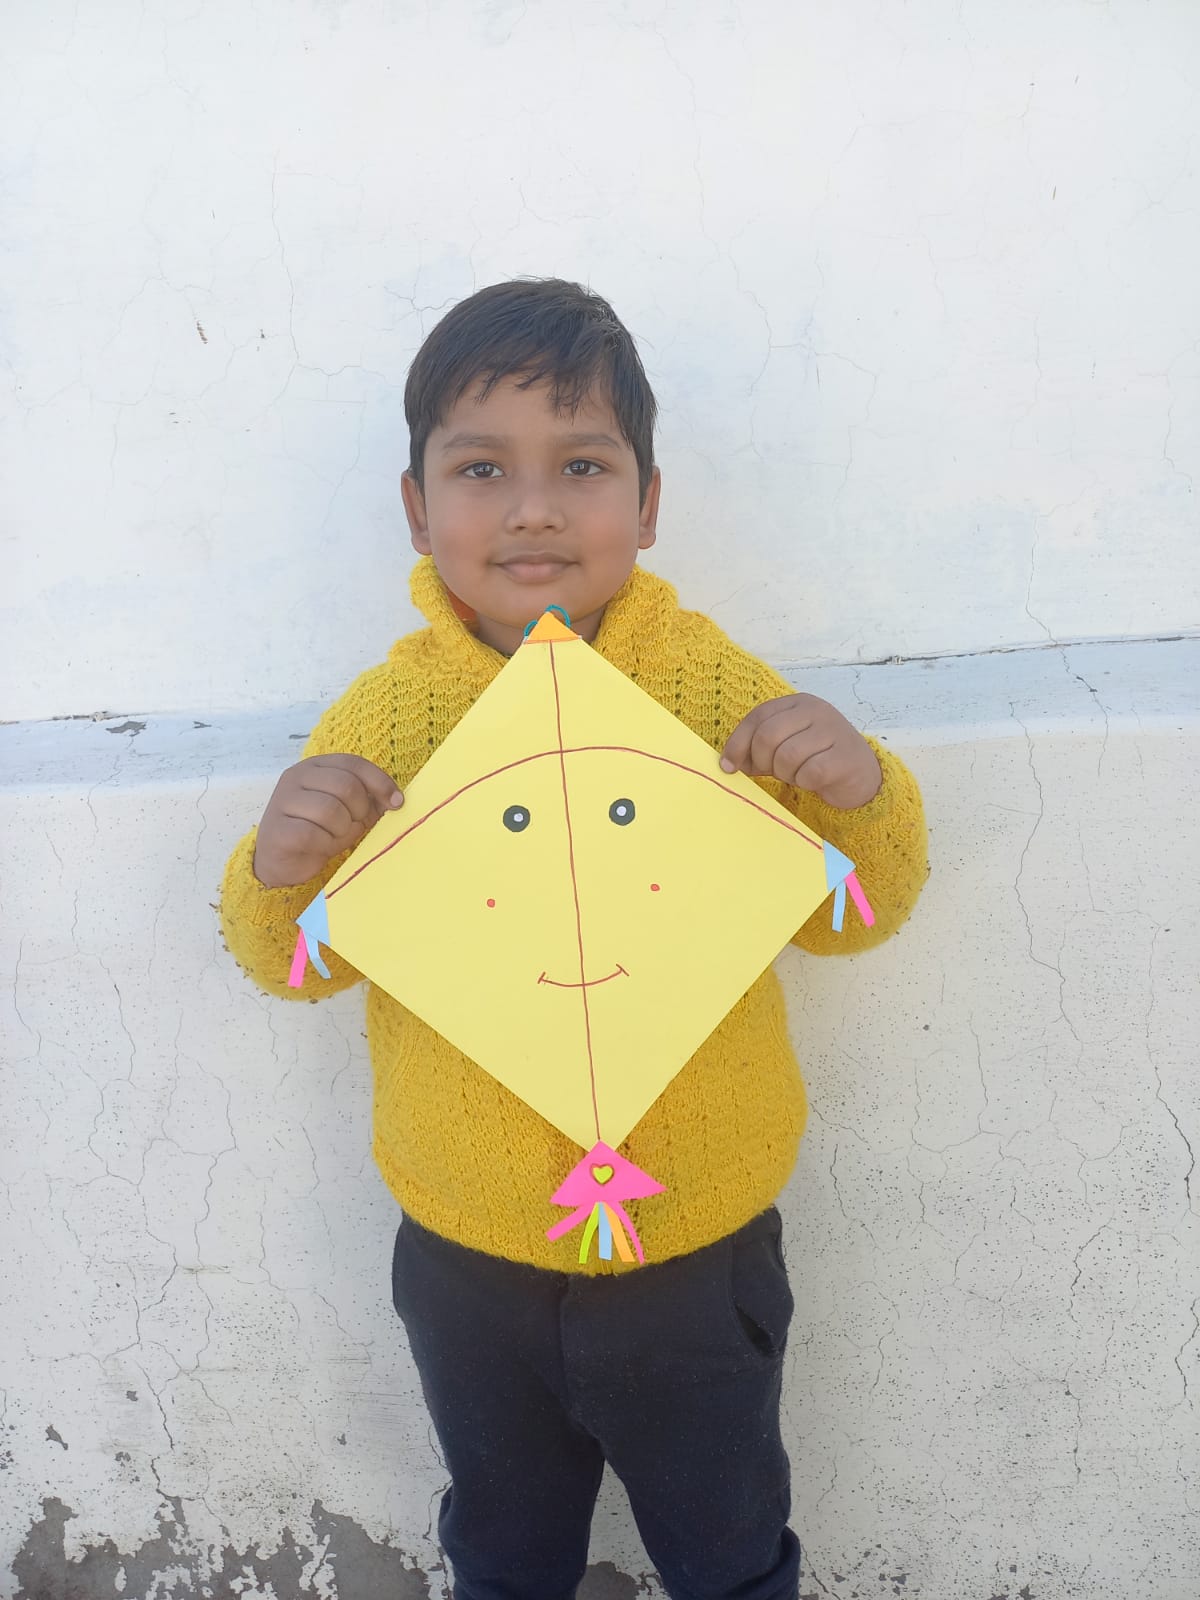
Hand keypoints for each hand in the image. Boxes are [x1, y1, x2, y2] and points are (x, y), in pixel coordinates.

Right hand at [253, 754, 403, 887]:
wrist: (282, 861)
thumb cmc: (319, 831)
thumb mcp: (348, 812)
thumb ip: (369, 800)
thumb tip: (396, 799)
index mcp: (315, 767)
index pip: (353, 763)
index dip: (379, 782)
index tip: (397, 803)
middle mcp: (296, 778)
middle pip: (345, 786)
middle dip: (359, 811)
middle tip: (354, 826)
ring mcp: (282, 801)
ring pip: (330, 810)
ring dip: (342, 830)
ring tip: (334, 837)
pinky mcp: (277, 830)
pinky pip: (313, 834)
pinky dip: (325, 844)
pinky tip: (320, 847)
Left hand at [720, 694, 881, 809]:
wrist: (861, 774)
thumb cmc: (816, 758)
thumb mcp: (786, 745)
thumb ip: (759, 747)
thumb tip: (728, 763)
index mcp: (798, 703)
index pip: (757, 717)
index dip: (738, 743)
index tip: (729, 766)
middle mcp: (817, 710)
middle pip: (768, 736)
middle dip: (762, 762)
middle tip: (773, 773)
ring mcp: (833, 731)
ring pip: (787, 756)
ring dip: (785, 774)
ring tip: (797, 775)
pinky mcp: (845, 757)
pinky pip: (809, 773)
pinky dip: (804, 782)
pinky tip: (812, 781)